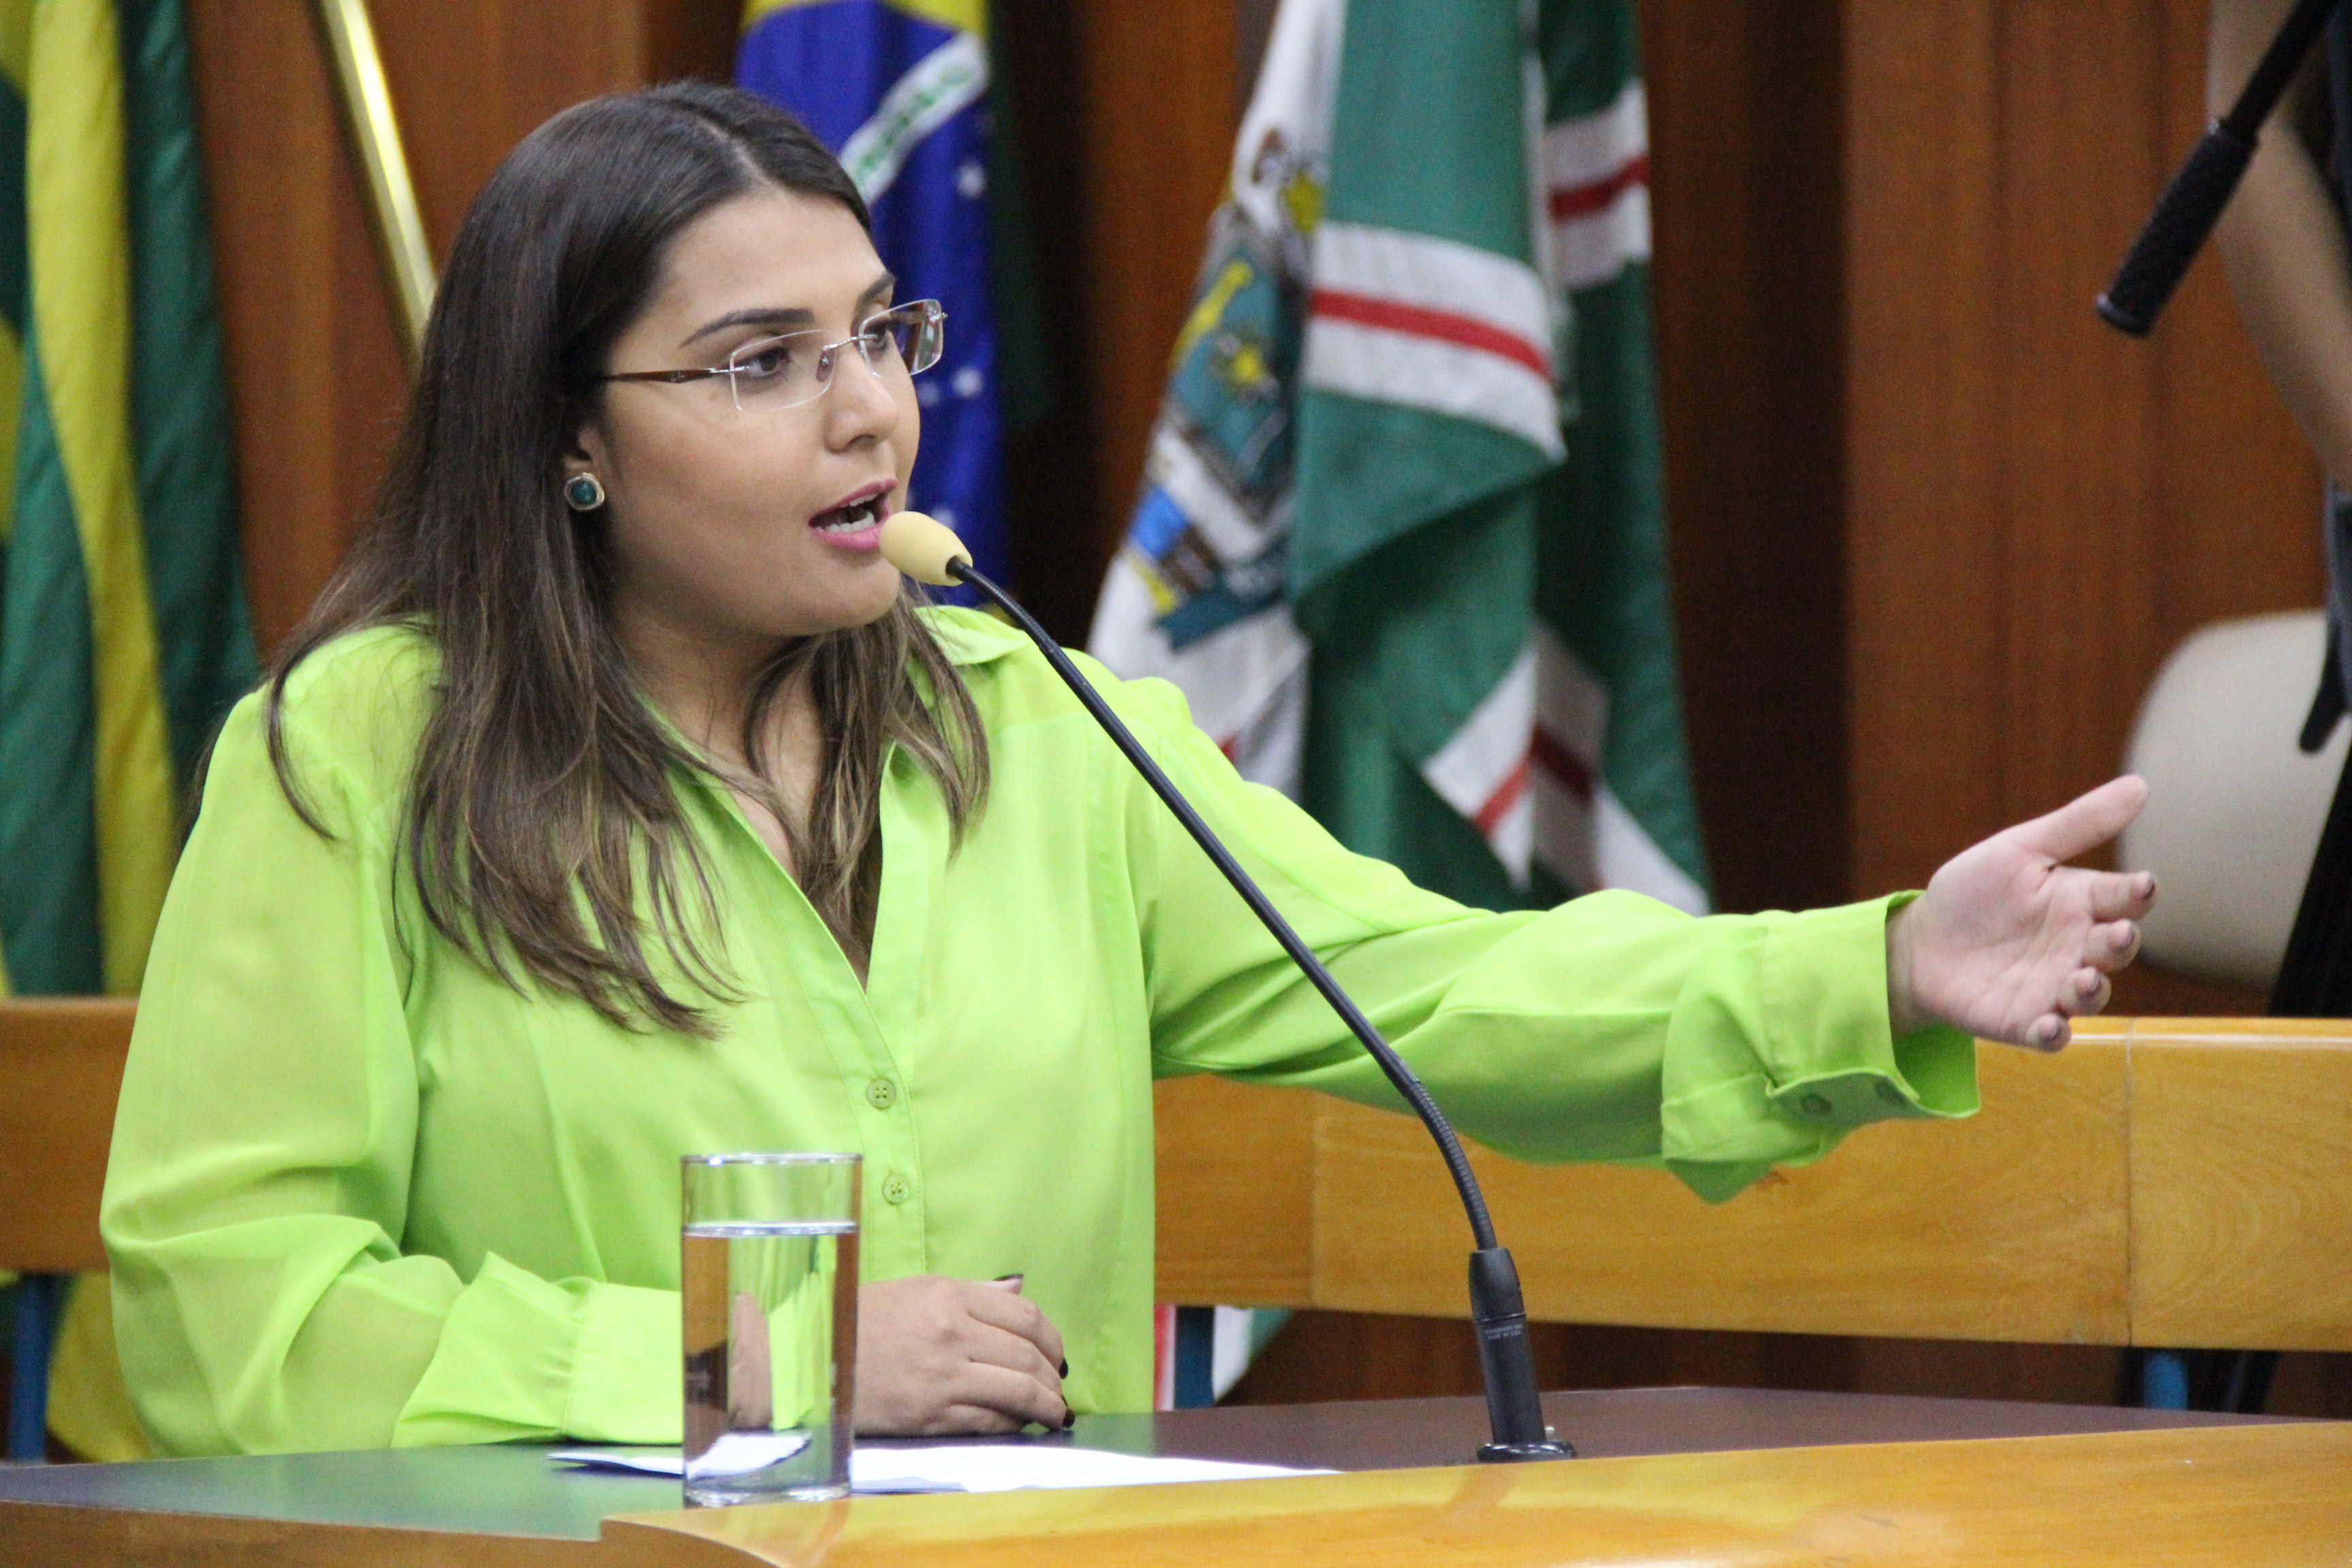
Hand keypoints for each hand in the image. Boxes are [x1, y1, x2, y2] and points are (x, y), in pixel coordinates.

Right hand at [853, 1274, 1067, 1435]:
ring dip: (1045, 1405)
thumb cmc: (861, 1319)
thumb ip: (973, 1292)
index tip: (1058, 1355)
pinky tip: (1019, 1425)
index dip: (1052, 1339)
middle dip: (1053, 1376)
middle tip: (1059, 1388)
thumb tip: (1019, 1289)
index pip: (1025, 1316)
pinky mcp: (931, 1416)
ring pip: (1017, 1392)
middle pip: (1027, 1356)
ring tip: (1054, 1412)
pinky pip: (989, 1422)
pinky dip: (1013, 1424)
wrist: (811, 1360)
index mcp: (949, 1295)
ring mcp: (943, 1378)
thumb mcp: (916, 1289)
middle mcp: (952, 1334)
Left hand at [1886, 775, 2158, 1049]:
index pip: (2123, 897)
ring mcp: (2055, 987)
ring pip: (2090, 995)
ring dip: (2091, 991)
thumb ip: (2078, 823)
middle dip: (2121, 943)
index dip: (2137, 893)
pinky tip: (2048, 1026)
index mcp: (2081, 902)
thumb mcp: (2019, 851)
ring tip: (2080, 980)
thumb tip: (2141, 784)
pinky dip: (2053, 1034)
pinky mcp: (2026, 1021)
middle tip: (2116, 934)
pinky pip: (2050, 1035)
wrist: (1920, 942)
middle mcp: (2078, 947)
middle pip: (2115, 948)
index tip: (2143, 886)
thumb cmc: (1974, 894)